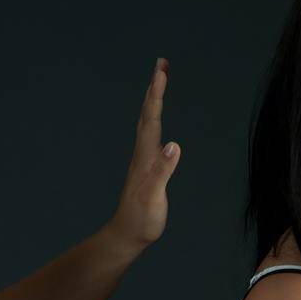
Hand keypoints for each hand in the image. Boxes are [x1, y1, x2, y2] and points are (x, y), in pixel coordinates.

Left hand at [107, 57, 180, 249]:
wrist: (127, 235)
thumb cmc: (141, 220)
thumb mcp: (153, 197)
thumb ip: (163, 172)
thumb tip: (173, 145)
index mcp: (146, 156)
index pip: (152, 118)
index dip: (157, 93)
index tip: (161, 70)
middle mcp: (142, 153)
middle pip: (148, 113)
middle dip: (155, 87)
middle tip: (162, 63)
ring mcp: (143, 159)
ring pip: (148, 121)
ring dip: (153, 99)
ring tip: (159, 81)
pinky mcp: (145, 166)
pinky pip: (150, 133)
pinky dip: (154, 118)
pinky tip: (155, 118)